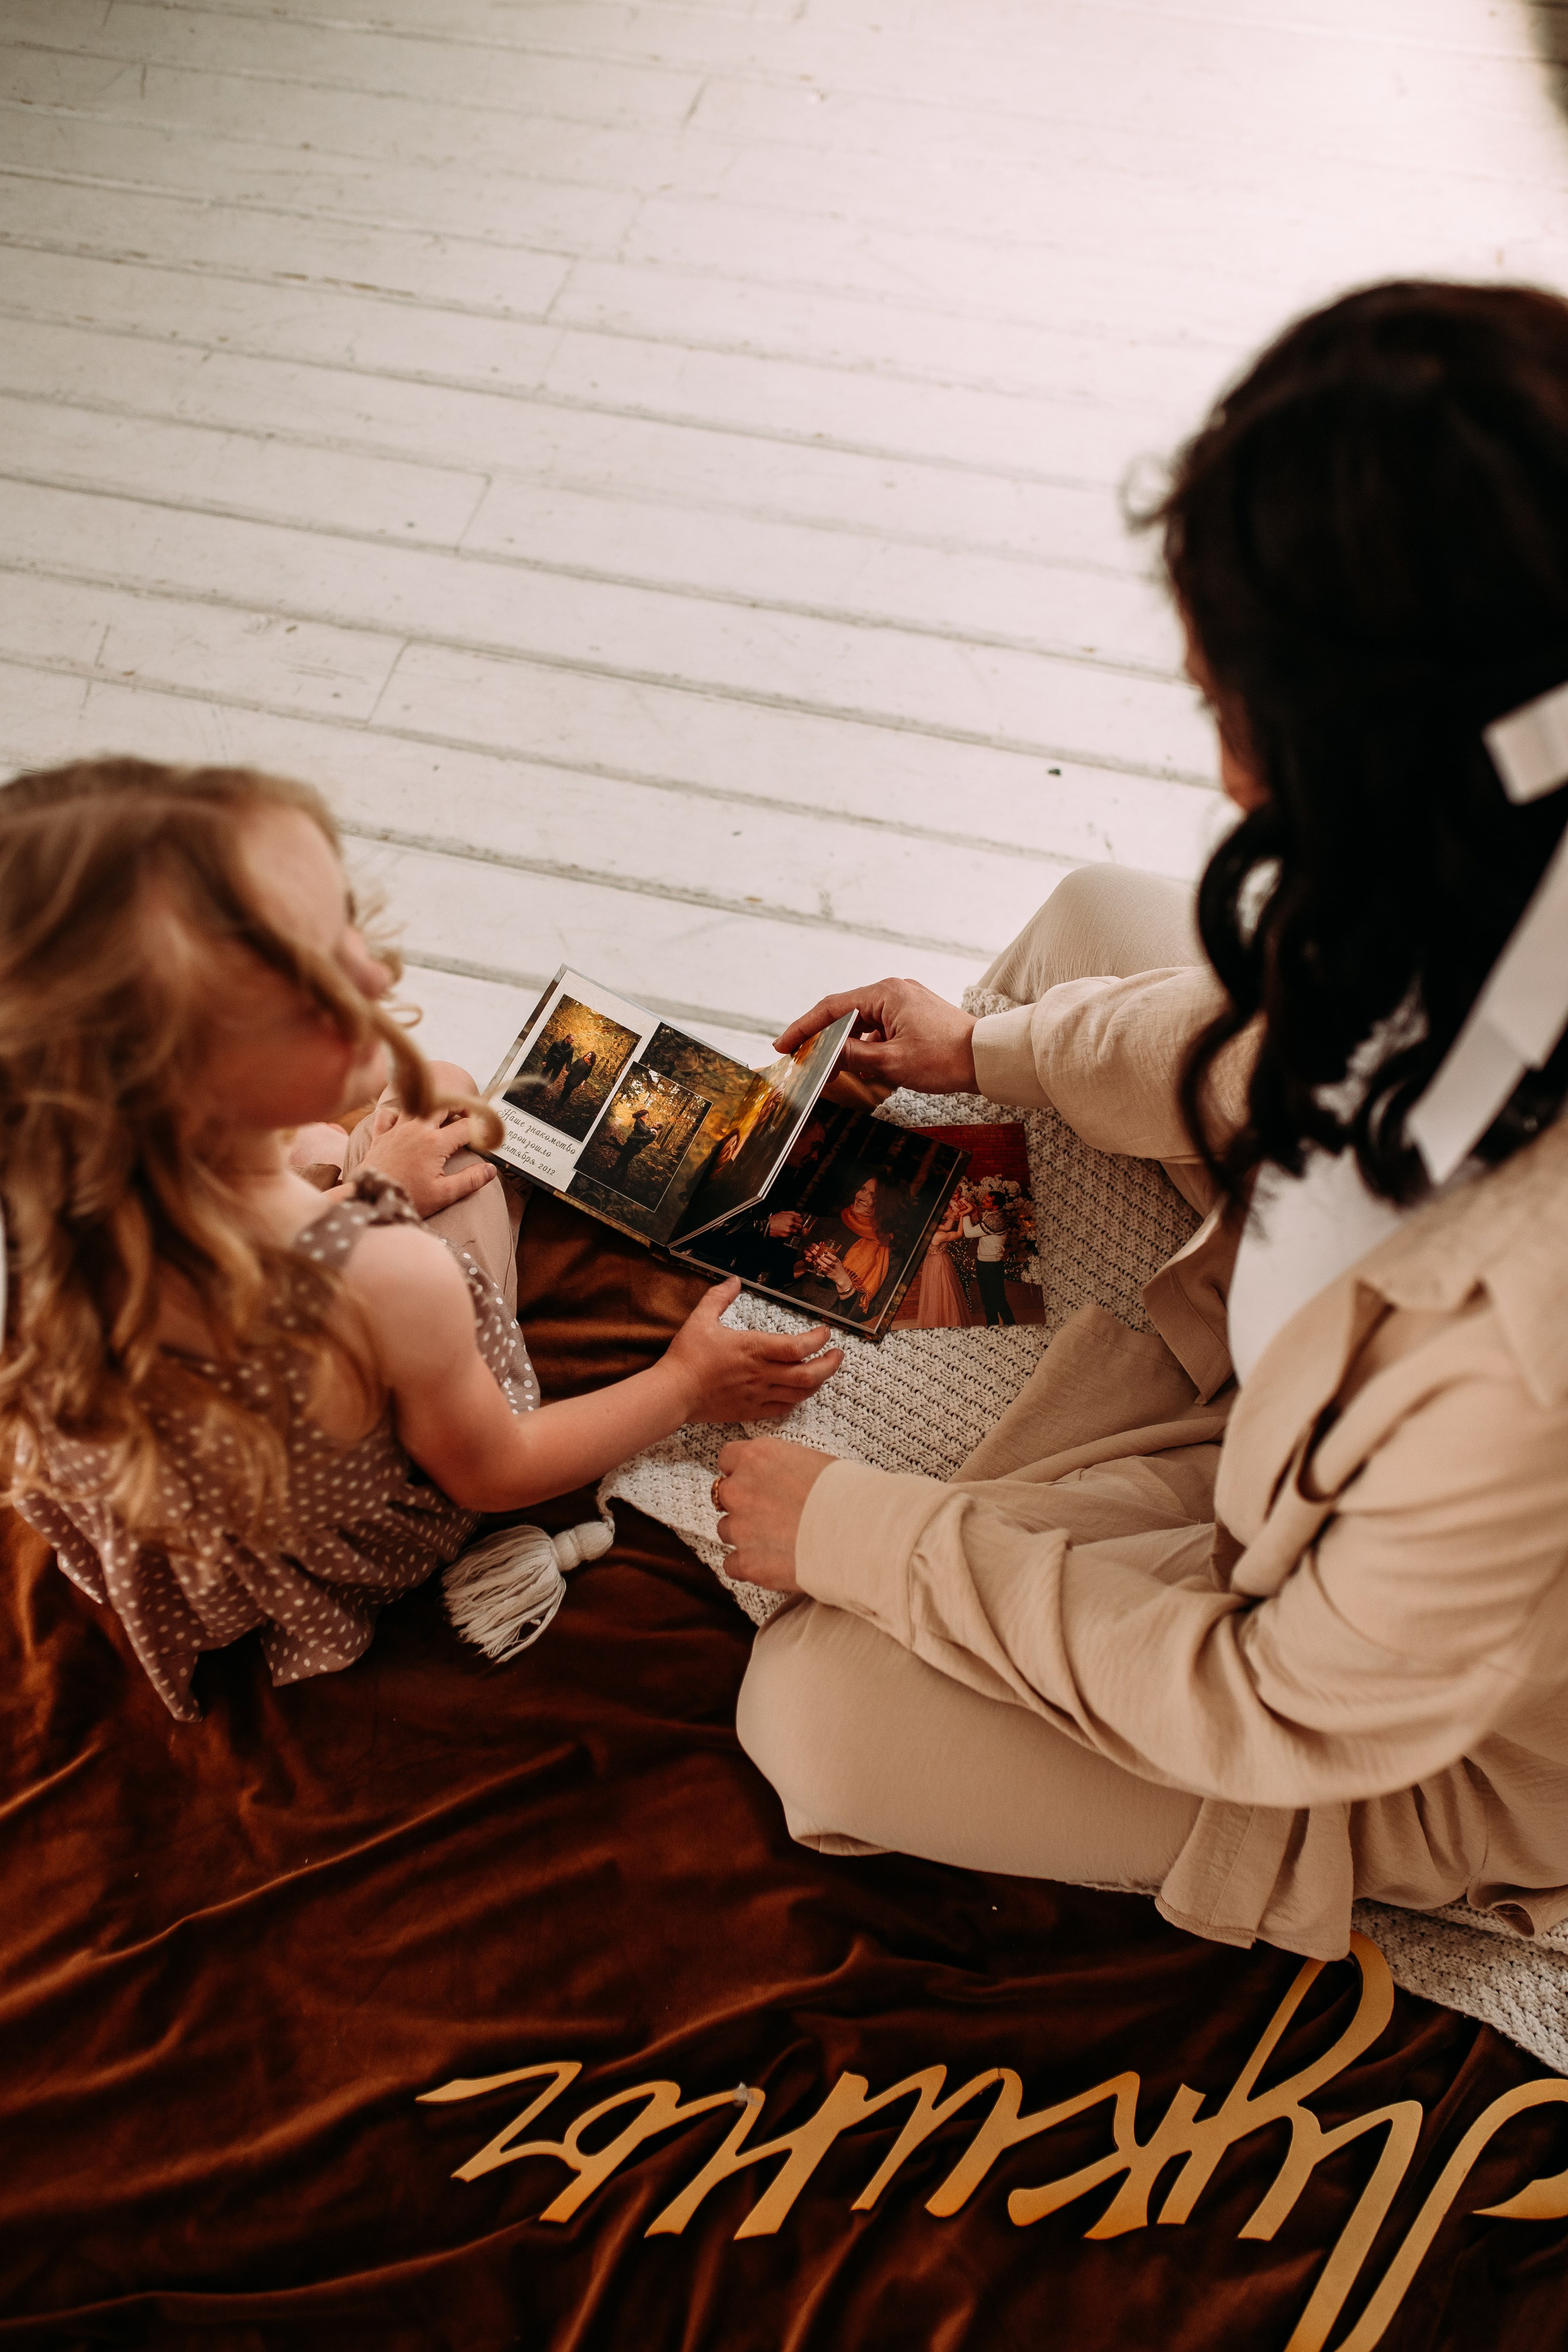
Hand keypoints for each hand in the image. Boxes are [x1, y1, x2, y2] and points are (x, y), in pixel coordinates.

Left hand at [357, 1096, 497, 1217]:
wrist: (371, 1197)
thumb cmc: (408, 1197)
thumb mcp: (444, 1194)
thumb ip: (470, 1180)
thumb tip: (490, 1170)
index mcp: (436, 1143)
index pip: (466, 1127)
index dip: (481, 1129)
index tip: (487, 1135)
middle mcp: (417, 1129)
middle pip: (443, 1104)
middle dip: (459, 1106)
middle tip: (468, 1116)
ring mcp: (397, 1129)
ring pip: (417, 1104)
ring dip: (431, 1106)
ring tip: (440, 1115)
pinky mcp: (381, 1135)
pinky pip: (388, 1114)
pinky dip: (397, 1114)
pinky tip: (404, 1121)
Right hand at [664, 1280, 841, 1422]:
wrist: (673, 1393)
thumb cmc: (686, 1357)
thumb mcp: (701, 1319)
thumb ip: (719, 1297)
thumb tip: (734, 1280)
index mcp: (753, 1348)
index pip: (798, 1347)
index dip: (818, 1340)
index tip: (825, 1333)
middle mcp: (761, 1373)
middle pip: (809, 1374)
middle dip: (830, 1364)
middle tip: (838, 1354)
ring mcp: (758, 1395)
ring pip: (800, 1393)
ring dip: (818, 1382)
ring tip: (824, 1372)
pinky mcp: (751, 1411)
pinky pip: (783, 1408)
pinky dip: (797, 1400)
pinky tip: (799, 1392)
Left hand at [713, 1435, 837, 1592]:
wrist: (860, 1533)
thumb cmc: (848, 1494)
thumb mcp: (812, 1462)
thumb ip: (783, 1469)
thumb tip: (782, 1479)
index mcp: (758, 1457)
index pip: (727, 1458)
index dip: (742, 1471)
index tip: (757, 1482)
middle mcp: (740, 1489)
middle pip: (725, 1495)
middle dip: (744, 1505)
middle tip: (773, 1515)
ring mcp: (740, 1527)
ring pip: (727, 1530)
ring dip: (746, 1536)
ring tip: (778, 1542)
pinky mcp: (747, 1562)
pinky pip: (732, 1564)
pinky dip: (748, 1566)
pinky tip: (773, 1564)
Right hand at [765, 1211, 804, 1239]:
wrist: (768, 1225)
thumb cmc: (774, 1219)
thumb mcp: (783, 1213)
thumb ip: (792, 1213)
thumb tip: (798, 1215)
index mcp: (791, 1217)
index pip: (800, 1220)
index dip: (799, 1221)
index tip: (797, 1222)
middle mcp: (791, 1223)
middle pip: (800, 1226)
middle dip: (797, 1226)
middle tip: (793, 1226)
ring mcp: (789, 1229)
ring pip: (796, 1231)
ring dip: (793, 1230)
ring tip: (788, 1228)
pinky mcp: (787, 1234)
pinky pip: (791, 1234)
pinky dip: (789, 1233)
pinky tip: (784, 1231)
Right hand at [774, 978, 976, 1092]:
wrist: (987, 1058)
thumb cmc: (945, 1059)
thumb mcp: (890, 1062)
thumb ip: (851, 1056)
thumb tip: (823, 1055)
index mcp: (885, 994)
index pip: (831, 1008)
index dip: (803, 1028)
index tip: (784, 1045)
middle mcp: (894, 991)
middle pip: (845, 1014)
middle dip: (824, 1039)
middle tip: (803, 1060)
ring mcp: (905, 1002)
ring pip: (863, 1023)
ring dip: (849, 1046)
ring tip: (834, 1070)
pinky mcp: (915, 1015)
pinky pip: (881, 1028)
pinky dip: (869, 1046)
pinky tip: (864, 1068)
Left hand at [803, 1243, 855, 1297]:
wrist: (842, 1279)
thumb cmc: (839, 1269)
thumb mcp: (838, 1262)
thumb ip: (832, 1258)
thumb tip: (825, 1251)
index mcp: (838, 1262)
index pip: (833, 1257)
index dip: (828, 1254)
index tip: (824, 1251)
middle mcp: (835, 1266)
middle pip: (828, 1261)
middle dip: (822, 1258)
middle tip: (817, 1254)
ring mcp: (832, 1271)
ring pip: (825, 1266)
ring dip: (820, 1262)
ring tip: (816, 1259)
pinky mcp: (829, 1275)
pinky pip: (823, 1271)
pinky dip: (820, 1268)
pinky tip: (816, 1266)